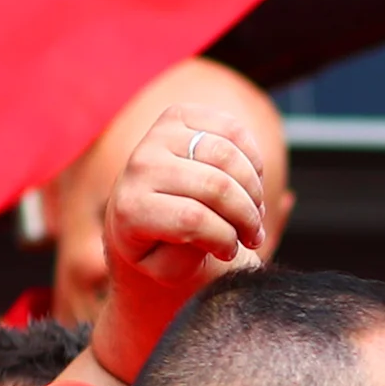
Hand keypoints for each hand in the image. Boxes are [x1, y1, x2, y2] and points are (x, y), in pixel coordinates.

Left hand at [85, 105, 270, 384]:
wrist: (141, 213)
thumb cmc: (161, 246)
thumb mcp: (169, 269)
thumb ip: (188, 261)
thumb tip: (218, 237)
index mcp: (131, 208)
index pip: (193, 219)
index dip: (225, 239)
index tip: (230, 253)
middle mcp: (139, 166)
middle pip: (215, 186)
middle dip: (246, 216)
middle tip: (254, 235)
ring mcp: (157, 135)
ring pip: (228, 156)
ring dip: (253, 190)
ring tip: (254, 212)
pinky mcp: (178, 115)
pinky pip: (232, 129)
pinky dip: (252, 158)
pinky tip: (251, 183)